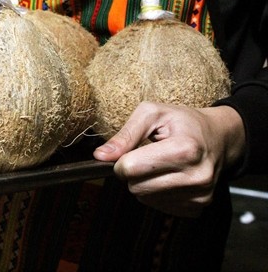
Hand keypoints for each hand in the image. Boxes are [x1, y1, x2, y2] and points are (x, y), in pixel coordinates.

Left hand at [93, 102, 245, 217]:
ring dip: (145, 183)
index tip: (132, 150)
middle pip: (136, 187)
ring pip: (145, 199)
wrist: (219, 138)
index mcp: (184, 149)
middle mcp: (196, 176)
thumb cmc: (183, 122)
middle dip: (133, 172)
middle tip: (147, 157)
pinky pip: (159, 207)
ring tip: (161, 165)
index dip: (122, 160)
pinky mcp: (199, 207)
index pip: (131, 168)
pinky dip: (157, 193)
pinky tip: (170, 177)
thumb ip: (125, 135)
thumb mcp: (153, 114)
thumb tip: (100, 156)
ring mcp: (200, 195)